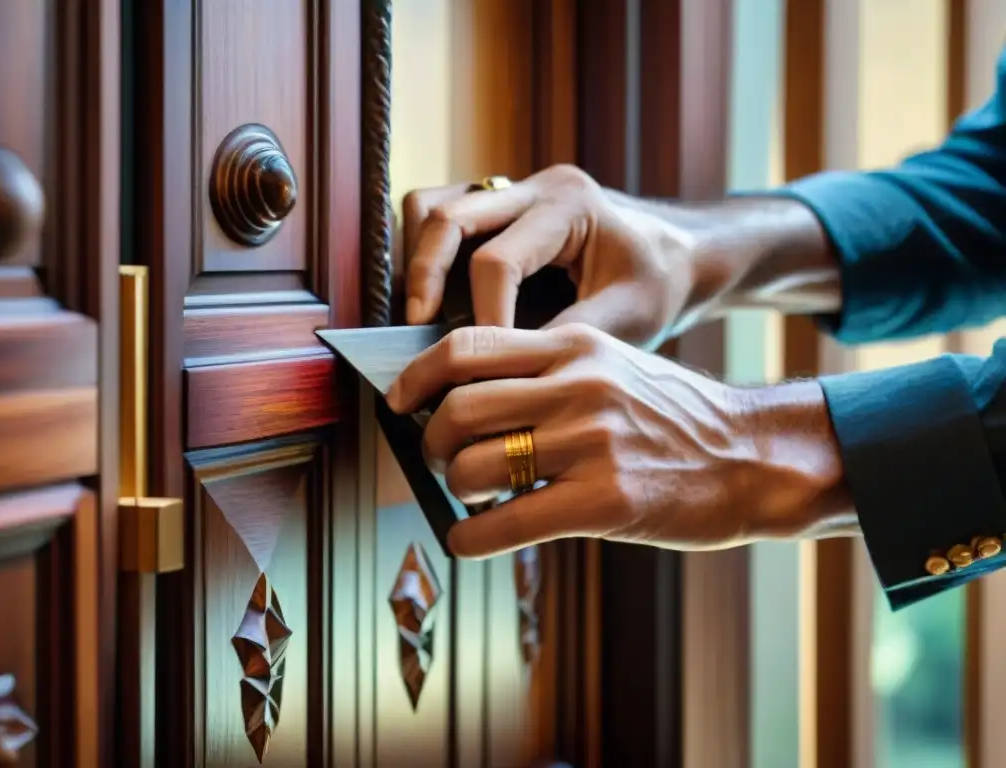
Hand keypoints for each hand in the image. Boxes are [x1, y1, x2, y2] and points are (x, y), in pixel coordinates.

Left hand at [386, 323, 848, 557]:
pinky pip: (505, 523)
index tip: (398, 401)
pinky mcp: (606, 501)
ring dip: (455, 490)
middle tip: (436, 459)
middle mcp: (578, 387)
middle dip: (430, 443)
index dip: (417, 378)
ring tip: (472, 497)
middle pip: (459, 409)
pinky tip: (471, 539)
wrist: (754, 455)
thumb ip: (548, 373)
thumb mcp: (614, 366)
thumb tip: (466, 400)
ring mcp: (592, 443)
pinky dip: (470, 537)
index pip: (466, 348)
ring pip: (474, 467)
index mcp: (575, 348)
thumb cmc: (676, 416)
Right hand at [401, 165, 701, 344]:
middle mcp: (536, 186)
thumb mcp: (628, 318)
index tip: (486, 366)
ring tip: (422, 315)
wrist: (680, 256)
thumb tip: (502, 370)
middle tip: (419, 330)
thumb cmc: (660, 285)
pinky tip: (438, 301)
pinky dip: (428, 254)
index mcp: (570, 204)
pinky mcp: (501, 207)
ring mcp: (514, 190)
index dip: (484, 319)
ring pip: (432, 204)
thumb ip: (567, 338)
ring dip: (417, 258)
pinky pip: (443, 216)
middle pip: (447, 215)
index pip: (498, 261)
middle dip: (425, 277)